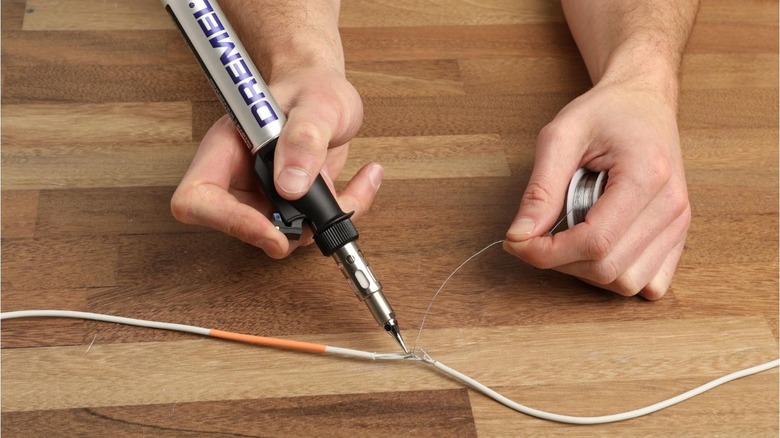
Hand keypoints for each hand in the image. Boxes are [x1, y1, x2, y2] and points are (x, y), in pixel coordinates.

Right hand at [170, 67, 382, 258]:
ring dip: (324, 221)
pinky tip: (367, 178)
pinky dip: (348, 210)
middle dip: (286, 231)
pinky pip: (315, 226)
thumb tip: (291, 185)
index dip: (228, 222)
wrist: (325, 90)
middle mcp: (241, 178)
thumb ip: (304, 137)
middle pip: (241, 228)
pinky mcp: (294, 206)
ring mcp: (266, 196)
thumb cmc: (311, 87)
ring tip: (355, 183)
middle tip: (321, 213)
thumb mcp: (315, 103)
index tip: (271, 229)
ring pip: (284, 235)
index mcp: (227, 149)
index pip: (198, 199)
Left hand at [503, 79, 690, 298]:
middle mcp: (671, 205)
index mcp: (645, 175)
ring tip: (572, 233)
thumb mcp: (560, 136)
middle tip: (540, 234)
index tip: (519, 241)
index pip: (594, 243)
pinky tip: (598, 246)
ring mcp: (680, 223)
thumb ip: (539, 190)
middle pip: (608, 269)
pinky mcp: (679, 235)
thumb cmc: (604, 113)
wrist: (644, 101)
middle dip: (562, 262)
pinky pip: (649, 283)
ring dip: (587, 270)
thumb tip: (518, 236)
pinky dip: (616, 275)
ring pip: (627, 282)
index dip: (548, 253)